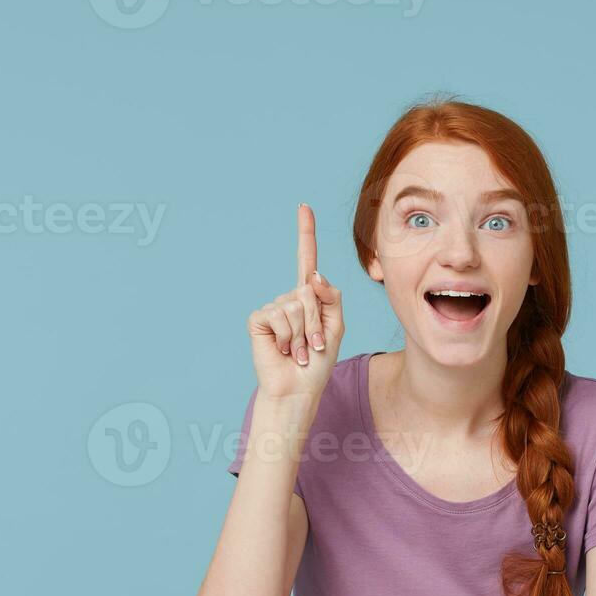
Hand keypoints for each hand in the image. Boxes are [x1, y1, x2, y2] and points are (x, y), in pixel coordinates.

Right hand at [247, 203, 345, 403]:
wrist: (298, 389)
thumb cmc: (318, 363)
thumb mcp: (336, 327)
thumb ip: (332, 297)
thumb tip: (313, 275)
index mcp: (308, 298)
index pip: (307, 260)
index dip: (306, 233)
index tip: (304, 206)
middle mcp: (289, 298)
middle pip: (310, 292)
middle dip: (317, 323)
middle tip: (314, 347)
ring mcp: (273, 307)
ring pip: (297, 305)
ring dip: (305, 334)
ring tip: (300, 352)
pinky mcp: (259, 318)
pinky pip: (280, 315)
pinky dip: (289, 337)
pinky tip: (285, 350)